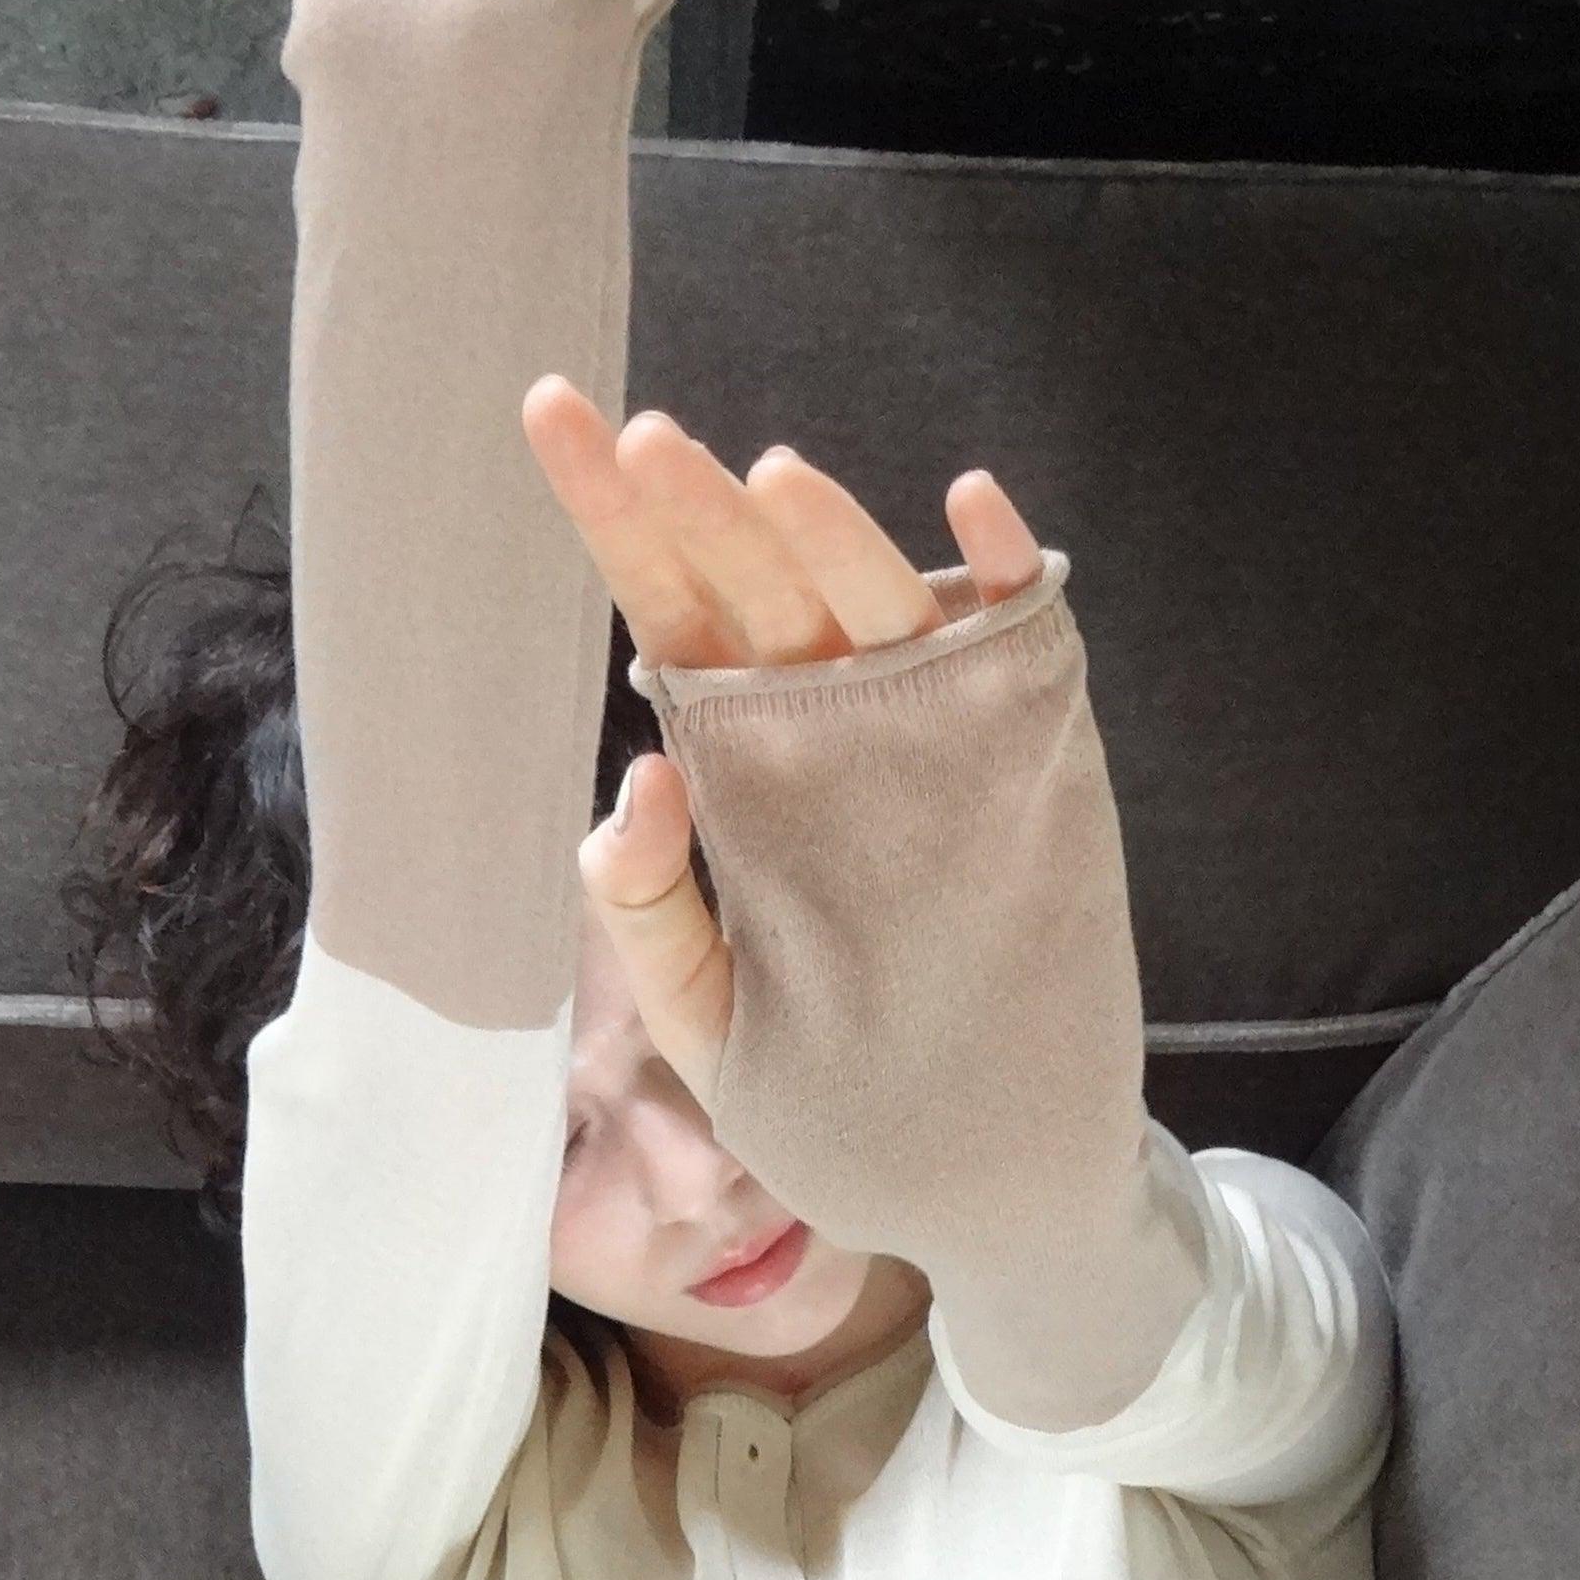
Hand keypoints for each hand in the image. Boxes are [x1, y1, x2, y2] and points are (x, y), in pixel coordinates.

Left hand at [522, 383, 1047, 1099]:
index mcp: (736, 755)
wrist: (967, 1171)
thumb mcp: (700, 1015)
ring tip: (776, 479)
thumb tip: (636, 774)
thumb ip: (644, 908)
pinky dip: (1000, 574)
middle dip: (700, 508)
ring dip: (830, 536)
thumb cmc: (823, 1085)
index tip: (552, 408)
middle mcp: (827, 721)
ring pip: (874, 604)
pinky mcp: (1027, 758)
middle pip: (755, 585)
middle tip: (647, 440)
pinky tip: (969, 512)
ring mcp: (929, 733)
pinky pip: (1014, 643)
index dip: (611, 512)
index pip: (664, 603)